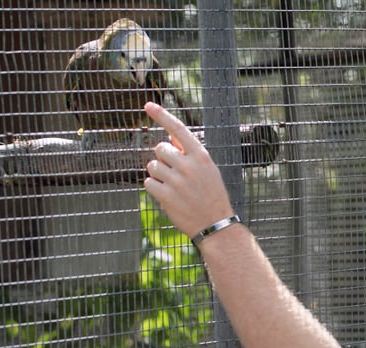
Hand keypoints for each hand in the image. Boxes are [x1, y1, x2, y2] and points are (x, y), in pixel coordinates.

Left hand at [143, 102, 234, 239]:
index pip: (178, 129)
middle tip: (175, 174)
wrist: (216, 224)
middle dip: (163, 159)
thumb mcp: (207, 170)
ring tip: (173, 187)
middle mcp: (188, 166)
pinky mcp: (166, 196)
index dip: (162, 115)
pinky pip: (148, 183)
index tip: (148, 105)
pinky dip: (155, 189)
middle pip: (160, 149)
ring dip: (158, 175)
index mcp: (200, 156)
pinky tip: (169, 196)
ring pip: (152, 166)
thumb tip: (169, 137)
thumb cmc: (212, 195)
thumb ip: (188, 153)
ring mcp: (176, 181)